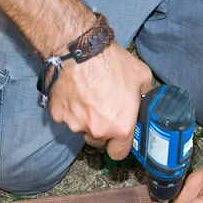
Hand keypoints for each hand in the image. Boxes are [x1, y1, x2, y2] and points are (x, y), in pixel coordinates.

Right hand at [48, 44, 152, 159]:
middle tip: (104, 108)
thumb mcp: (142, 76)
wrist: (80, 49)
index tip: (119, 136)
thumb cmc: (112, 63)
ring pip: (81, 129)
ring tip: (89, 96)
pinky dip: (69, 109)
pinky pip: (66, 117)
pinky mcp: (58, 115)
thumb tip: (144, 99)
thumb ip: (145, 95)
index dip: (119, 146)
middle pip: (98, 141)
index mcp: (121, 128)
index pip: (118, 154)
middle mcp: (98, 131)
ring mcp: (75, 124)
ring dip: (85, 119)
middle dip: (102, 130)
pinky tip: (75, 92)